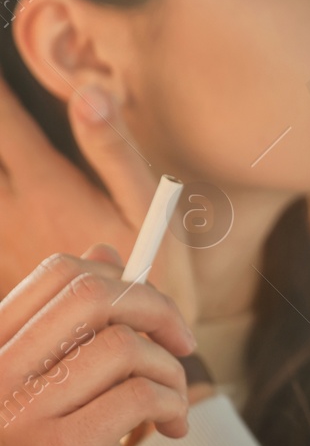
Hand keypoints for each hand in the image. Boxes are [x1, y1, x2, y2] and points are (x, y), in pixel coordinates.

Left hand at [0, 76, 198, 320]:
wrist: (141, 352)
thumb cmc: (159, 276)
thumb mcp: (150, 212)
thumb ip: (115, 150)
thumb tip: (86, 93)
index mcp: (47, 187)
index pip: (4, 122)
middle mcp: (11, 210)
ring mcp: (1, 238)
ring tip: (0, 140)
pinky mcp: (3, 263)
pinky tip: (12, 198)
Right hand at [0, 248, 195, 445]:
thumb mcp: (64, 397)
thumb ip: (77, 333)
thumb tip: (106, 254)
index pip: (55, 275)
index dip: (124, 284)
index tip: (159, 321)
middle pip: (93, 294)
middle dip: (158, 311)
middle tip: (184, 348)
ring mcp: (16, 412)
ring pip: (126, 345)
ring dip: (170, 372)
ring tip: (170, 409)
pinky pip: (141, 392)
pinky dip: (172, 405)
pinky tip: (168, 433)